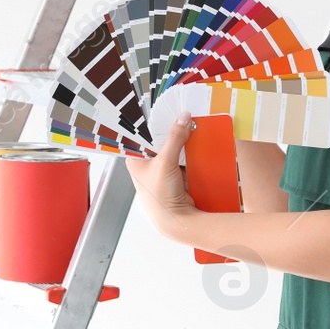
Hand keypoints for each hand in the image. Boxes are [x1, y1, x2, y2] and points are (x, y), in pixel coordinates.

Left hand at [125, 111, 200, 243]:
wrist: (178, 220)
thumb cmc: (160, 198)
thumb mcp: (166, 162)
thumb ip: (175, 138)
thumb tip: (183, 118)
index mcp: (135, 160)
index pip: (140, 135)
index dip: (151, 122)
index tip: (162, 108)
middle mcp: (146, 165)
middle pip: (158, 140)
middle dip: (170, 130)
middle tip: (179, 114)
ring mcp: (161, 170)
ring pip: (171, 148)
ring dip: (181, 140)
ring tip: (189, 124)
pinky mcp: (175, 175)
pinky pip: (182, 157)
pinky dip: (188, 151)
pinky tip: (194, 141)